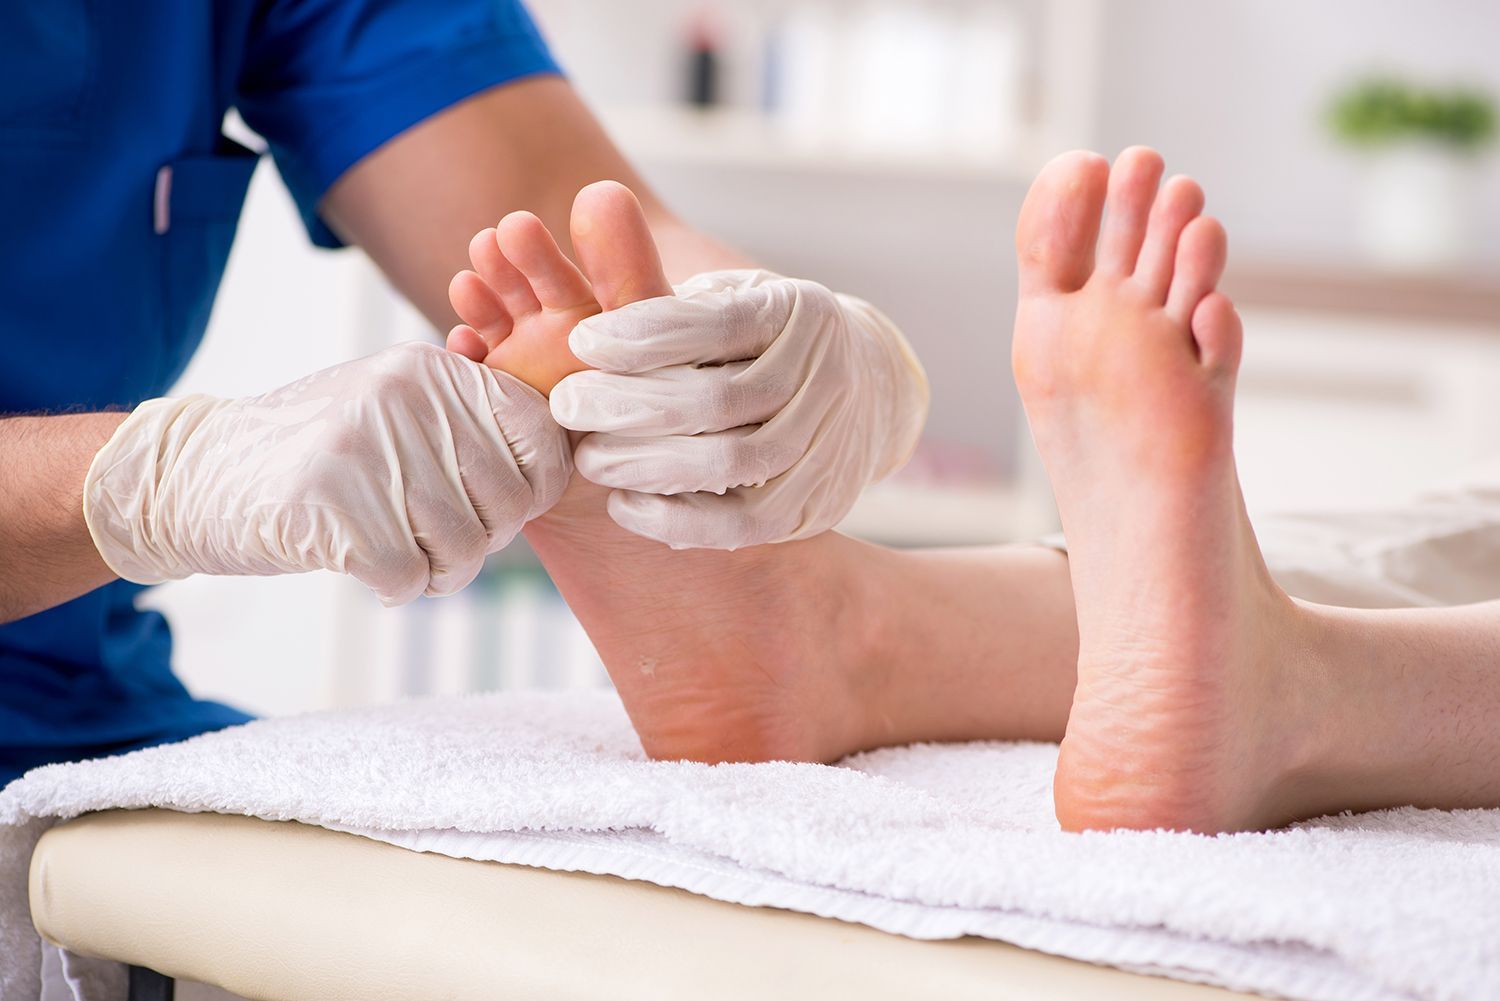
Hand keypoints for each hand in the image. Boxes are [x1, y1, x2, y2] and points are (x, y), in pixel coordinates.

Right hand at [84, 342, 569, 604]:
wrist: (195, 474)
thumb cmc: (321, 457)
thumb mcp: (399, 413)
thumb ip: (471, 430)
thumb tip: (562, 471)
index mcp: (435, 371)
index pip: (541, 438)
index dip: (534, 491)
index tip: (498, 511)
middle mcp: (406, 396)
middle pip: (506, 505)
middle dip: (481, 543)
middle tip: (436, 544)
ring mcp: (365, 445)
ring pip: (462, 546)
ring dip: (438, 571)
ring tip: (399, 553)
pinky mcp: (327, 502)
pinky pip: (407, 574)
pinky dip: (393, 585)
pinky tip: (361, 564)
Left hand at [549, 269, 928, 548]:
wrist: (866, 392)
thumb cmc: (764, 341)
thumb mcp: (733, 299)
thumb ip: (672, 298)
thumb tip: (586, 247)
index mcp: (800, 312)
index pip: (718, 325)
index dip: (645, 334)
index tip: (583, 341)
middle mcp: (826, 375)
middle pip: (720, 399)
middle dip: (632, 405)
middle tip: (568, 404)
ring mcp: (829, 442)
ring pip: (733, 462)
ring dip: (649, 464)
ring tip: (591, 458)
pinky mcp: (818, 502)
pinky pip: (745, 524)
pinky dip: (679, 519)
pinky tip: (627, 504)